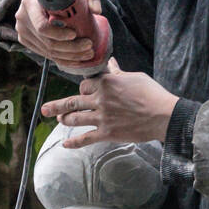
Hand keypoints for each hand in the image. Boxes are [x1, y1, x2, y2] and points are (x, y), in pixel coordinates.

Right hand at [15, 0, 103, 68]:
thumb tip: (96, 10)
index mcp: (30, 2)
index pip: (42, 27)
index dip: (59, 35)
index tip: (75, 34)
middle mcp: (22, 17)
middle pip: (47, 42)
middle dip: (71, 48)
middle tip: (89, 46)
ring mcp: (23, 30)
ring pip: (48, 52)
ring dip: (70, 56)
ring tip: (88, 53)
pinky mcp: (26, 40)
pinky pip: (46, 55)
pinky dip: (63, 60)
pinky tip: (78, 59)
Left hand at [41, 57, 178, 147]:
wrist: (163, 115)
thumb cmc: (152, 94)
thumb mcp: (134, 77)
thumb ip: (118, 73)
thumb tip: (111, 63)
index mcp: (105, 83)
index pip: (85, 85)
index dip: (83, 89)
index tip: (84, 92)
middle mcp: (100, 99)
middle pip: (73, 101)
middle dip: (57, 105)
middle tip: (45, 108)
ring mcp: (102, 117)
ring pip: (75, 118)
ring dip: (64, 120)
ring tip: (57, 120)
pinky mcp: (107, 133)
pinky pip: (86, 138)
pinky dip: (74, 142)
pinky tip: (65, 145)